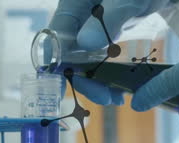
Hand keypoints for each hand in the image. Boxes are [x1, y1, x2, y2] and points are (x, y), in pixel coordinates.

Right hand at [49, 0, 169, 103]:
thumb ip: (108, 19)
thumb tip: (84, 43)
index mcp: (73, 4)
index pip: (56, 38)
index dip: (58, 64)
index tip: (68, 86)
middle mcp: (79, 18)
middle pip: (71, 54)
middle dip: (86, 79)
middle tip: (106, 98)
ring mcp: (93, 26)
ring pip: (87, 59)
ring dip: (99, 80)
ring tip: (118, 96)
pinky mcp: (107, 32)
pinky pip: (102, 56)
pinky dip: (110, 72)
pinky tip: (122, 85)